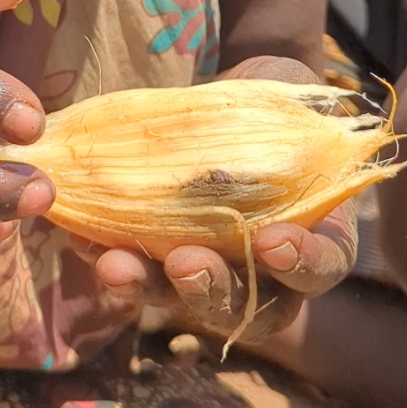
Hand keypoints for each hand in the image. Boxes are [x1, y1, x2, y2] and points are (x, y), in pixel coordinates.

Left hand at [77, 57, 357, 346]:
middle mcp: (269, 270)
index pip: (323, 267)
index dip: (301, 264)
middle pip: (250, 307)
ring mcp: (214, 266)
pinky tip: (83, 240)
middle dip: (213, 291)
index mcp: (319, 235)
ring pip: (185, 300)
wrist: (237, 101)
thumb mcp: (297, 105)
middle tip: (186, 265)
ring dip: (148, 286)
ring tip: (114, 265)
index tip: (271, 242)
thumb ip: (300, 119)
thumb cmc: (281, 103)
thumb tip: (294, 111)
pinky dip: (111, 256)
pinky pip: (139, 269)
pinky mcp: (164, 255)